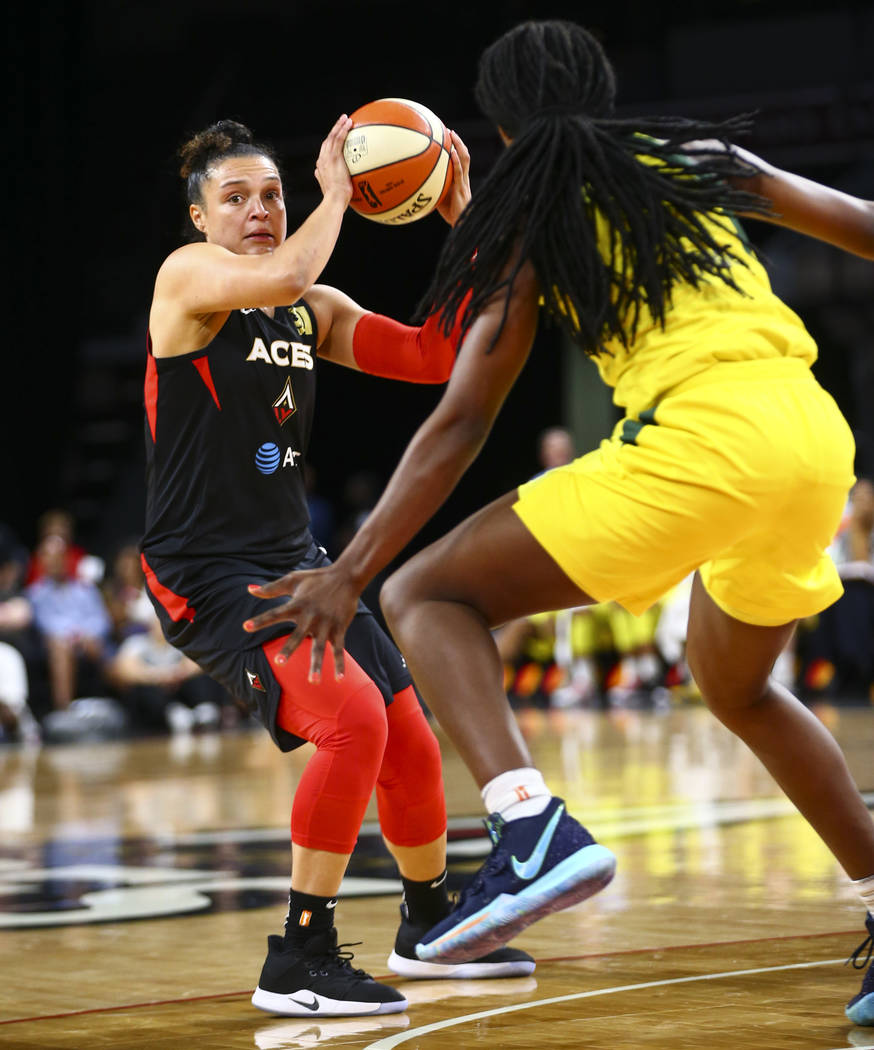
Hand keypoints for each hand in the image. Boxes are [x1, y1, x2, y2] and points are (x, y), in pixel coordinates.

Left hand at [242, 563, 360, 681]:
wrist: (347, 576)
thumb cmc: (317, 578)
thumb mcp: (293, 580)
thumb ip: (270, 588)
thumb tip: (248, 589)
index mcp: (298, 604)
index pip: (275, 613)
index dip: (260, 620)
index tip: (245, 627)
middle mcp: (311, 616)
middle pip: (297, 636)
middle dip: (289, 649)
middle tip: (280, 662)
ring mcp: (326, 624)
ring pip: (319, 647)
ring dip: (317, 665)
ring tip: (313, 681)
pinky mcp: (339, 628)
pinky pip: (339, 649)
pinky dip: (340, 664)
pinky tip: (339, 679)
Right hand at [314, 114, 353, 205]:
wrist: (334, 201)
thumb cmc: (336, 201)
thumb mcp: (333, 192)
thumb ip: (335, 185)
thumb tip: (339, 183)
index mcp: (321, 167)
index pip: (326, 151)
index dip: (331, 141)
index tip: (337, 136)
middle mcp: (322, 160)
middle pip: (328, 141)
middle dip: (335, 130)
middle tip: (342, 121)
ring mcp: (327, 158)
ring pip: (332, 137)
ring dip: (339, 126)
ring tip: (346, 118)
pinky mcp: (333, 157)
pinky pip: (339, 139)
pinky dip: (343, 130)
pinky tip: (350, 123)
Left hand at [437, 130, 470, 226]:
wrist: (462, 224)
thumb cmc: (451, 214)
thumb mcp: (440, 198)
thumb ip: (433, 188)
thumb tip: (418, 182)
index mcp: (460, 180)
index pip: (461, 160)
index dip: (457, 148)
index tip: (449, 137)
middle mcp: (464, 178)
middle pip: (464, 155)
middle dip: (458, 142)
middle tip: (449, 131)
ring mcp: (463, 182)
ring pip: (464, 159)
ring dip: (459, 145)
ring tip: (452, 135)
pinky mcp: (461, 188)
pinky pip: (459, 172)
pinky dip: (456, 161)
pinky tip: (452, 152)